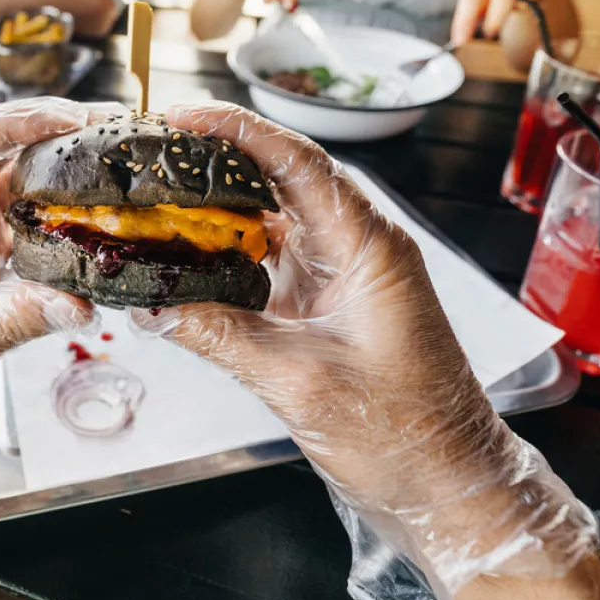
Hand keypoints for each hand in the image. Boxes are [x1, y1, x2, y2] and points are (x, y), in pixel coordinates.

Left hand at [0, 97, 100, 455]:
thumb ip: (8, 325)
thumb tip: (78, 305)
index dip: (11, 122)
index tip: (67, 120)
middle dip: (49, 124)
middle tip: (109, 128)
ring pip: (10, 161)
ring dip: (59, 153)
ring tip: (110, 153)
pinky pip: (22, 196)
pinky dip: (59, 192)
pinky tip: (93, 197)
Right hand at [132, 102, 595, 593]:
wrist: (448, 484)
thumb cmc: (405, 435)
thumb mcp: (301, 383)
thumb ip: (221, 337)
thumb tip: (152, 308)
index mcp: (369, 248)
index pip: (300, 163)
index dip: (239, 131)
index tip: (185, 114)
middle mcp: (357, 248)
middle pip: (282, 177)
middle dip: (218, 158)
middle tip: (156, 149)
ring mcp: (342, 273)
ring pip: (272, 216)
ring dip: (218, 204)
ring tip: (158, 192)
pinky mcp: (327, 301)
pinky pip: (270, 257)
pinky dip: (226, 250)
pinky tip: (185, 252)